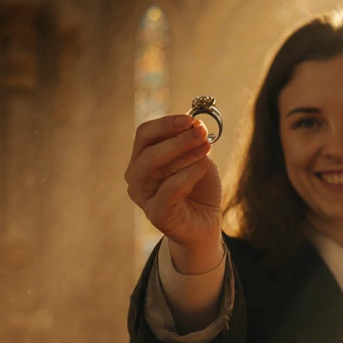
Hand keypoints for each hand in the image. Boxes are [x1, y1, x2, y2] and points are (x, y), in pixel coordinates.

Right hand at [125, 115, 222, 269]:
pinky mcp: (156, 214)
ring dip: (182, 151)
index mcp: (142, 159)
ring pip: (153, 164)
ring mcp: (143, 196)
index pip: (145, 134)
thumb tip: (195, 124)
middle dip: (176, 136)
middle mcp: (136, 176)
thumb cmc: (198, 189)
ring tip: (206, 146)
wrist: (205, 224)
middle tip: (200, 130)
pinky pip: (169, 189)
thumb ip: (193, 143)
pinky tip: (205, 165)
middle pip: (147, 147)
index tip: (190, 119)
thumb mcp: (196, 159)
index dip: (166, 123)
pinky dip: (189, 173)